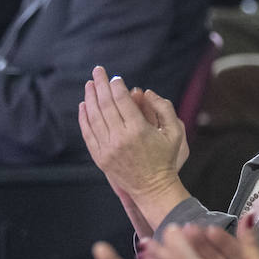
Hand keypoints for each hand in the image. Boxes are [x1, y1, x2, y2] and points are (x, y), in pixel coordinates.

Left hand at [79, 66, 189, 227]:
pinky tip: (83, 105)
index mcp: (138, 130)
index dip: (116, 86)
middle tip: (97, 70)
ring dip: (90, 98)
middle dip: (100, 85)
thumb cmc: (165, 158)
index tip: (115, 77)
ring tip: (89, 84)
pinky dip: (83, 118)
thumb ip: (163, 108)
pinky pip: (88, 134)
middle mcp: (120, 138)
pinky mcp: (100, 158)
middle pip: (105, 104)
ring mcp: (108, 149)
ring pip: (94, 117)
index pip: (122, 100)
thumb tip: (145, 92)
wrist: (153, 188)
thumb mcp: (175, 132)